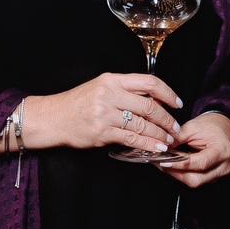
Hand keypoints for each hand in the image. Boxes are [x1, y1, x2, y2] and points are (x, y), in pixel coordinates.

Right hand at [24, 72, 183, 154]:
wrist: (53, 117)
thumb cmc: (77, 103)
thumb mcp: (100, 87)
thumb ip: (124, 91)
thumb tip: (152, 100)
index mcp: (112, 80)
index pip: (148, 82)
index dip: (167, 93)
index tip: (177, 103)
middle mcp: (110, 94)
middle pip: (149, 106)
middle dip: (166, 119)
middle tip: (175, 128)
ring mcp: (106, 114)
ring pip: (142, 124)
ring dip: (159, 134)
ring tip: (168, 140)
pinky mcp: (102, 132)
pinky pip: (131, 138)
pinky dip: (147, 145)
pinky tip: (156, 148)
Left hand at [160, 109, 229, 186]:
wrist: (223, 126)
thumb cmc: (211, 125)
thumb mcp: (193, 126)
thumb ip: (177, 138)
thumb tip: (162, 148)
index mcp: (222, 151)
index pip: (200, 163)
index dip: (181, 164)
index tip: (165, 161)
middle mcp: (223, 166)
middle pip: (196, 179)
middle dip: (176, 173)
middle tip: (161, 163)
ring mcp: (219, 174)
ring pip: (194, 182)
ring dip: (177, 174)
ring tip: (166, 163)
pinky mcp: (213, 177)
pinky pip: (196, 180)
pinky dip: (183, 174)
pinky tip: (175, 165)